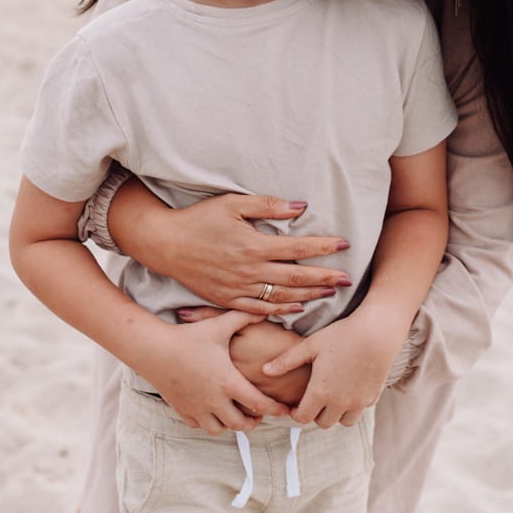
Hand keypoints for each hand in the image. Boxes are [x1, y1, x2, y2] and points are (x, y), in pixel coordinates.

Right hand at [112, 188, 353, 315]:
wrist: (165, 244)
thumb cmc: (199, 219)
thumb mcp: (232, 204)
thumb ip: (267, 206)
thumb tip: (300, 207)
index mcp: (253, 245)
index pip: (298, 249)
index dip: (323, 247)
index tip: (344, 244)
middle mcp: (250, 271)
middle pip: (297, 277)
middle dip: (325, 278)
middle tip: (348, 278)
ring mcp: (239, 289)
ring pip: (282, 296)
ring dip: (310, 295)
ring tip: (330, 293)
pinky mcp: (227, 299)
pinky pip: (260, 309)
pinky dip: (282, 309)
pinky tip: (298, 307)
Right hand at [136, 311, 289, 434]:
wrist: (154, 350)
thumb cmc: (188, 337)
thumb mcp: (219, 326)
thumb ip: (244, 318)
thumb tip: (264, 310)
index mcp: (228, 382)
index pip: (259, 404)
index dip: (275, 410)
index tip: (284, 410)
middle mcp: (214, 400)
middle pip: (241, 423)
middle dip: (253, 421)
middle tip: (259, 413)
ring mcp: (197, 407)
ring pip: (219, 429)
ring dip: (230, 424)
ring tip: (236, 413)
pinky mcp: (182, 410)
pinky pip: (200, 426)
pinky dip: (209, 422)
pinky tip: (213, 410)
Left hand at [263, 310, 407, 428]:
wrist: (377, 332)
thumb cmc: (341, 335)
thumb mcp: (310, 345)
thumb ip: (286, 361)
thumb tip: (264, 370)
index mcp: (320, 392)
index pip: (302, 418)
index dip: (295, 413)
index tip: (295, 405)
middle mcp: (340, 403)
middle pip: (322, 423)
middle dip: (315, 414)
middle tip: (313, 398)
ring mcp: (358, 402)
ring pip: (342, 421)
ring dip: (335, 413)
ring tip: (332, 396)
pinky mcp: (372, 398)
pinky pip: (359, 410)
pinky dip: (353, 405)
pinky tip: (349, 388)